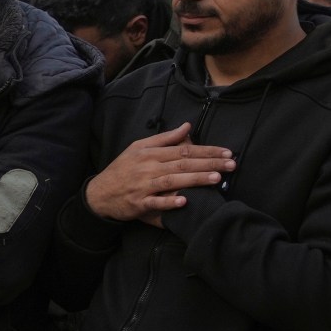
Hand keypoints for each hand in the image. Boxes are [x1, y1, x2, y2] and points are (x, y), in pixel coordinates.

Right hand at [86, 123, 234, 226]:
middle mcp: (147, 168)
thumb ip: (165, 138)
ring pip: (172, 181)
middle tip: (231, 164)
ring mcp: (143, 186)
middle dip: (209, 163)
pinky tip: (185, 202)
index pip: (183, 149)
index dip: (206, 150)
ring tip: (216, 178)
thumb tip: (187, 126)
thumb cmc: (122, 169)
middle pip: (182, 164)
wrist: (99, 193)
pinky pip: (155, 203)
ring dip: (195, 180)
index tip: (226, 152)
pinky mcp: (138, 203)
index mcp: (150, 153)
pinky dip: (169, 202)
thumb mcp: (139, 148)